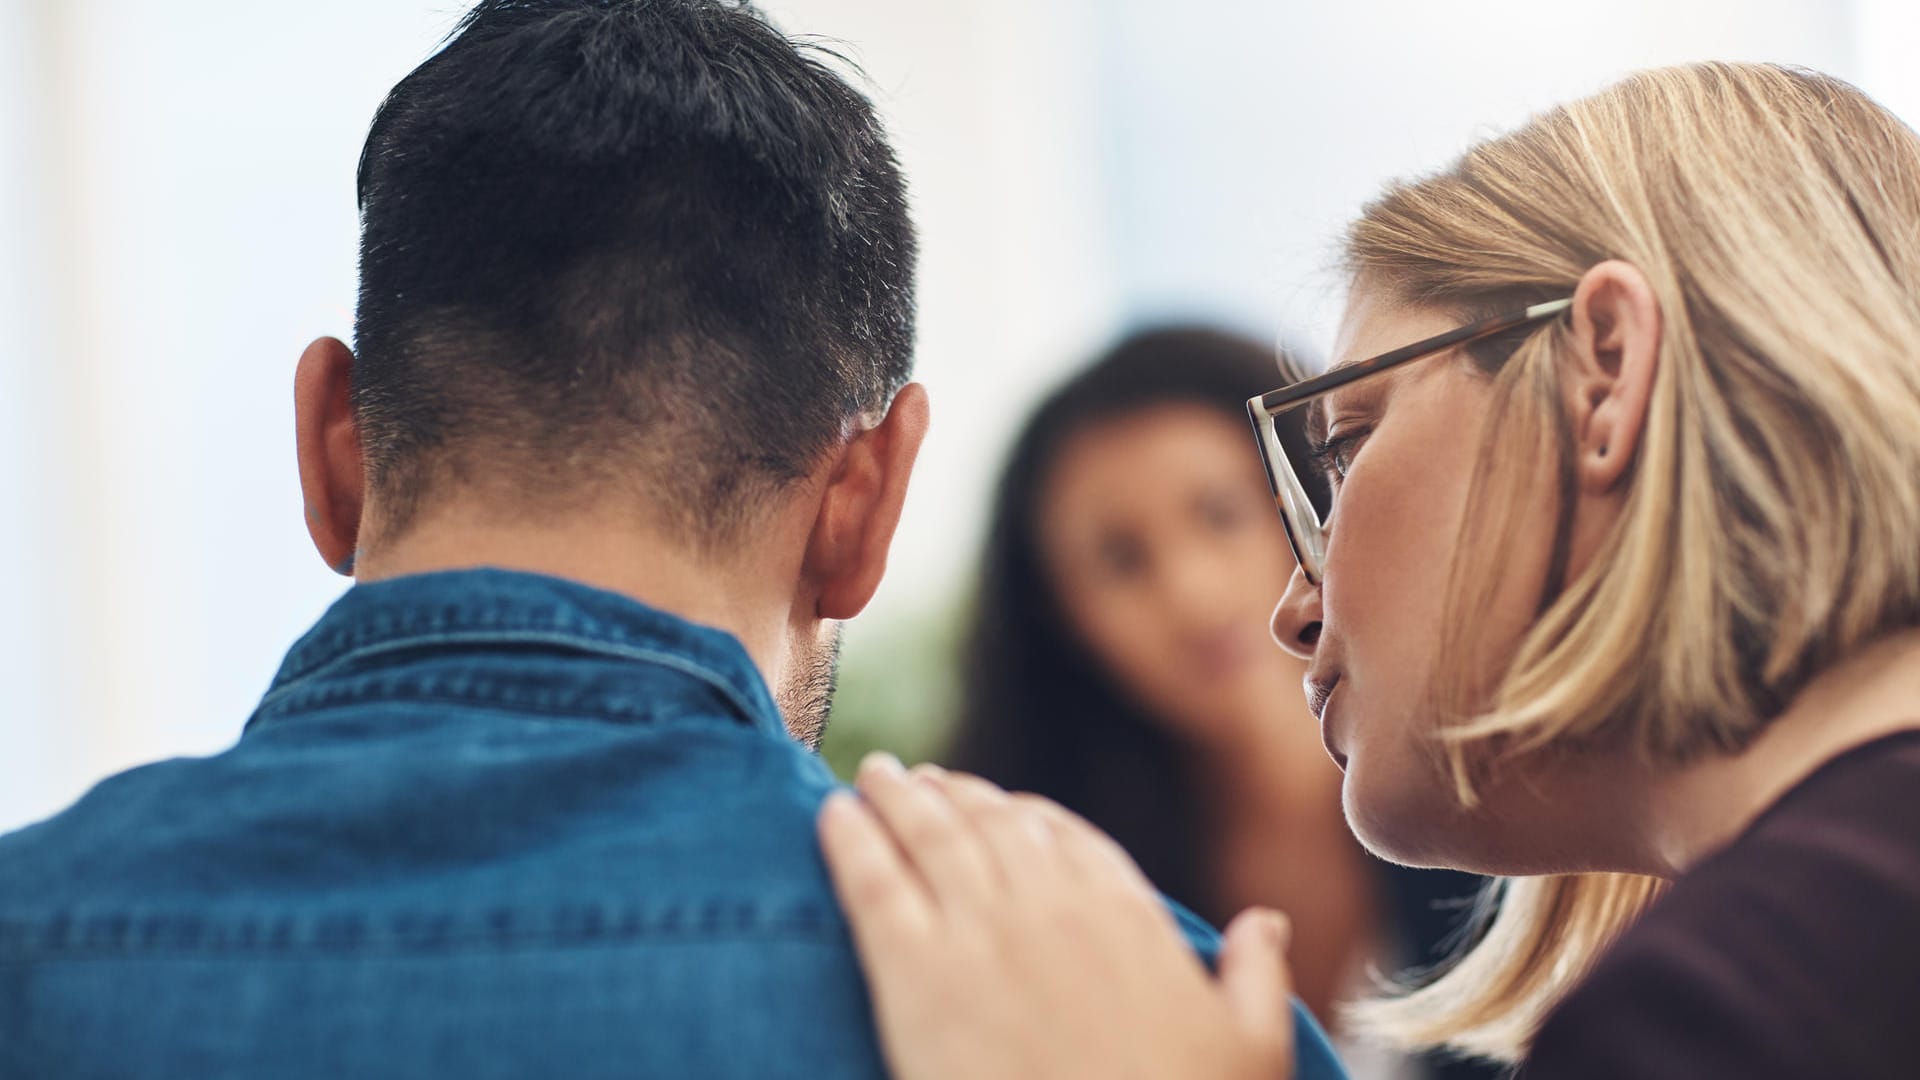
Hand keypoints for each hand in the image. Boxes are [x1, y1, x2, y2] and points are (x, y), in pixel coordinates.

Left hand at [817, 754, 1296, 1079]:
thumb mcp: (1250, 1046)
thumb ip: (1256, 972)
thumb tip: (1266, 921)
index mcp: (1123, 914)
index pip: (1065, 838)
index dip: (1025, 816)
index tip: (1001, 805)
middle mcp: (1047, 906)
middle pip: (990, 824)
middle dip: (954, 794)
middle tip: (921, 779)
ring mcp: (976, 934)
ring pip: (928, 837)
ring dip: (897, 797)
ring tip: (874, 776)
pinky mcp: (912, 977)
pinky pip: (872, 884)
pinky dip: (849, 841)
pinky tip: (830, 814)